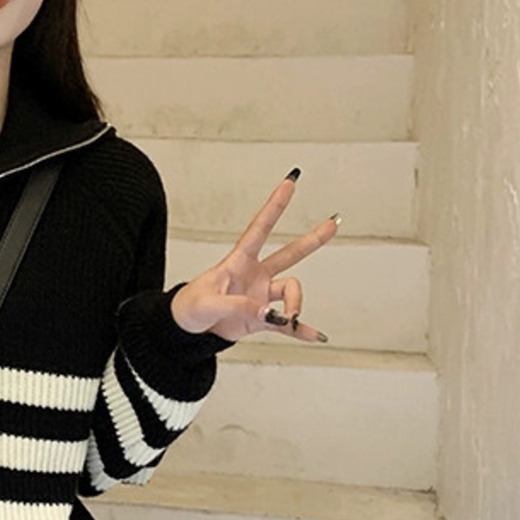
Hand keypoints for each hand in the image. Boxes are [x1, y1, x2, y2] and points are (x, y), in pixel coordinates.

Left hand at [170, 173, 337, 343]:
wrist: (186, 330)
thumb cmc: (188, 307)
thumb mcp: (207, 303)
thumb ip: (237, 305)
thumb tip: (269, 313)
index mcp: (238, 262)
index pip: (259, 229)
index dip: (274, 207)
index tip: (288, 184)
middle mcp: (254, 274)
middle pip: (289, 254)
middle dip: (311, 240)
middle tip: (333, 224)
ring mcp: (260, 295)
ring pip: (291, 292)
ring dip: (295, 306)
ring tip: (290, 318)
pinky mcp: (262, 317)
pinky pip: (287, 323)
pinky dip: (300, 330)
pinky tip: (313, 335)